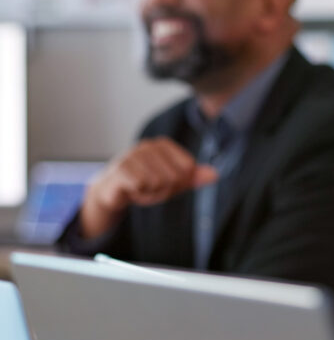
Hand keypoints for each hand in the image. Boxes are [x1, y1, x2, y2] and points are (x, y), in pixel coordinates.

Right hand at [79, 137, 217, 238]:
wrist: (112, 191)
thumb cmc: (144, 183)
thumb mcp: (172, 181)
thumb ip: (193, 178)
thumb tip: (215, 175)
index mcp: (163, 144)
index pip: (188, 169)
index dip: (178, 182)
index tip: (163, 181)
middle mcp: (148, 145)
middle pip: (175, 177)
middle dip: (164, 189)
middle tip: (148, 187)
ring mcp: (133, 154)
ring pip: (159, 182)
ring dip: (151, 193)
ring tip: (139, 188)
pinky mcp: (121, 167)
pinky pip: (142, 185)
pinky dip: (139, 194)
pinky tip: (130, 190)